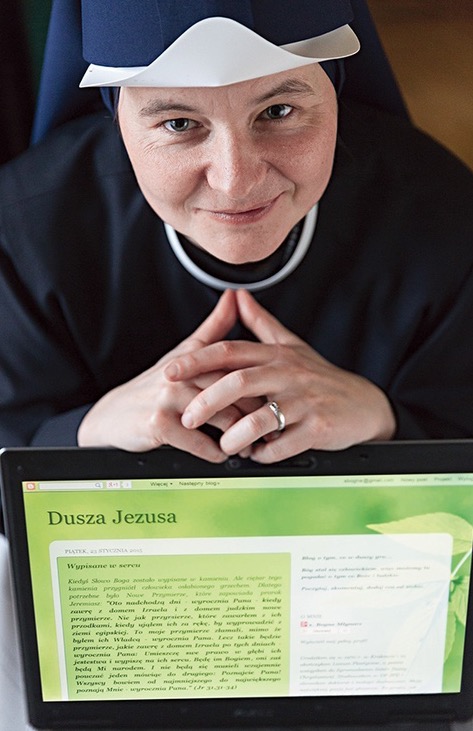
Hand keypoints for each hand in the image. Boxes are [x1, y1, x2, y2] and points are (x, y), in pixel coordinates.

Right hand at [78, 290, 260, 460]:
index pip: (236, 366)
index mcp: (192, 358)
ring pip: (220, 417)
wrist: (113, 415)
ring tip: (250, 445)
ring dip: (239, 436)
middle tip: (272, 426)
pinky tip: (221, 454)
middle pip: (233, 392)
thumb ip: (214, 327)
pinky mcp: (159, 424)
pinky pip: (198, 441)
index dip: (261, 383)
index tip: (279, 396)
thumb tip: (235, 296)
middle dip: (256, 412)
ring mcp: (168, 398)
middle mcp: (181, 375)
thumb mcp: (184, 352)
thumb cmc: (154, 385)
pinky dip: (214, 452)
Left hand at [165, 289, 395, 461]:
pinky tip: (256, 455)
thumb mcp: (291, 346)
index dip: (197, 360)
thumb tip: (236, 296)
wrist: (363, 405)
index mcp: (276, 355)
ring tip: (224, 445)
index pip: (230, 351)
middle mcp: (288, 374)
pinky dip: (263, 454)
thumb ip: (260, 323)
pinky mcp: (317, 427)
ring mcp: (304, 401)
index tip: (170, 372)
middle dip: (207, 401)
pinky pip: (282, 445)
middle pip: (239, 382)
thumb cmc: (320, 377)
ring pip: (259, 417)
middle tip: (187, 418)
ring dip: (236, 435)